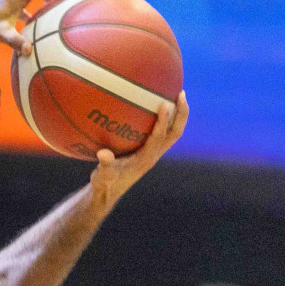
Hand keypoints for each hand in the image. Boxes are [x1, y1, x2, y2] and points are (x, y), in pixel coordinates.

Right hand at [89, 91, 189, 207]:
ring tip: (176, 94)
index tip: (165, 104)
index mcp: (145, 159)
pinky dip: (165, 118)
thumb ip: (105, 165)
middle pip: (175, 132)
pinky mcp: (150, 150)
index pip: (158, 138)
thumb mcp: (102, 175)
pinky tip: (156, 104)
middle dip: (181, 113)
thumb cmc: (105, 183)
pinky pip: (162, 131)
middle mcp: (154, 154)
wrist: (109, 192)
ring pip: (172, 132)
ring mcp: (154, 152)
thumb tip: (103, 153)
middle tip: (181, 93)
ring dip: (178, 114)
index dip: (163, 122)